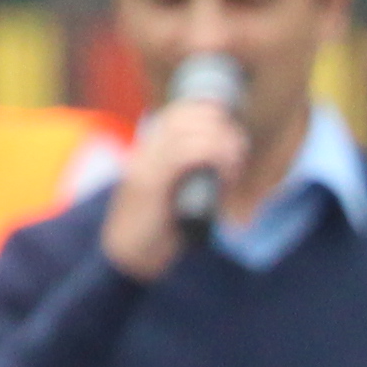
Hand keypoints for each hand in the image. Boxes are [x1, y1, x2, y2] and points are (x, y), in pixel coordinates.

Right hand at [104, 90, 248, 279]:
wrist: (127, 253)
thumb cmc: (158, 228)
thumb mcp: (180, 194)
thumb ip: (196, 176)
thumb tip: (230, 167)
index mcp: (150, 149)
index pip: (179, 113)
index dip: (209, 115)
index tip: (234, 133)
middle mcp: (145, 150)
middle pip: (184, 117)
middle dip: (219, 127)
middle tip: (240, 149)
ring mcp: (144, 163)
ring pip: (185, 132)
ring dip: (219, 142)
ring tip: (235, 161)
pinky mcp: (148, 183)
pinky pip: (182, 155)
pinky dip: (210, 157)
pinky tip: (226, 171)